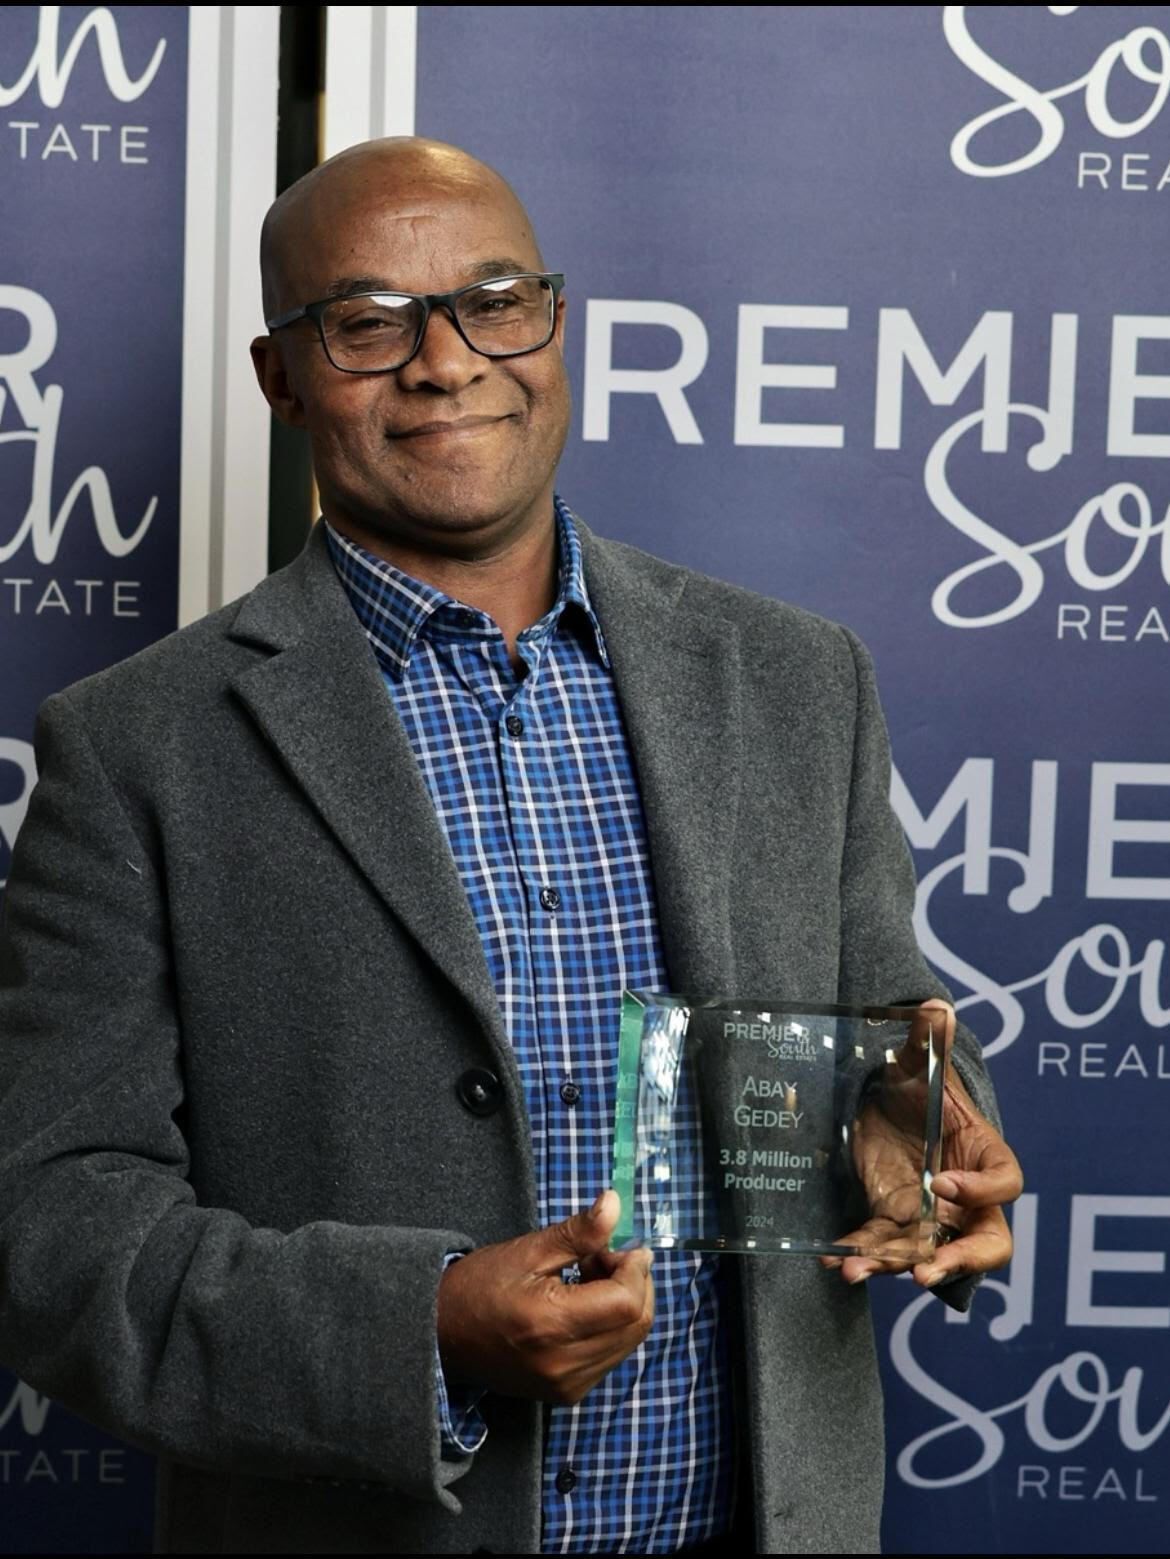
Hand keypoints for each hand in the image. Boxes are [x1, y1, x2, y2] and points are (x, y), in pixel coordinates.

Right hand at [437, 1189, 654, 1404]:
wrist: (442, 1335)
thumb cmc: (481, 1285)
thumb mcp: (529, 1250)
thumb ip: (579, 1232)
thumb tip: (616, 1204)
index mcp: (552, 1325)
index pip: (626, 1302)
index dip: (635, 1269)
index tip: (622, 1245)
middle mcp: (565, 1364)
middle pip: (636, 1324)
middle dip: (635, 1283)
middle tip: (604, 1256)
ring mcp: (568, 1385)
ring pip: (628, 1341)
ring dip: (624, 1304)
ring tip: (588, 1278)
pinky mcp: (567, 1393)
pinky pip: (610, 1356)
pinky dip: (610, 1326)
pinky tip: (583, 1305)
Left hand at [823, 1000, 1023, 1288]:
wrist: (892, 1103)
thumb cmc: (922, 1085)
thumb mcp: (920, 1062)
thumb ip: (929, 1040)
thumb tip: (936, 1008)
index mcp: (985, 1154)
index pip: (1003, 1181)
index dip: (981, 1189)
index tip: (943, 1182)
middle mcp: (966, 1196)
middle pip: (987, 1244)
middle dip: (957, 1261)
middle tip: (923, 1272)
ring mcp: (931, 1215)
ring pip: (925, 1255)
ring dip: (892, 1265)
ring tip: (857, 1269)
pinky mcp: (894, 1219)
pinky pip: (883, 1246)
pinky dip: (861, 1254)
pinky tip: (834, 1260)